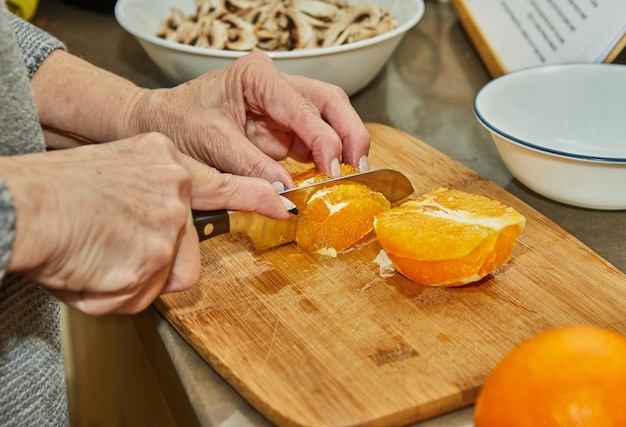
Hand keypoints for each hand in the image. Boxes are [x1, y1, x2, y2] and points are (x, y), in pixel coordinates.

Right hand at [2, 133, 291, 314]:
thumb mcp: (114, 171)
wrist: (22, 206)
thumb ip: (149, 196)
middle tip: (122, 251)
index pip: (223, 180)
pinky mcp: (157, 256)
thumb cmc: (54, 193)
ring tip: (98, 256)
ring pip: (168, 275)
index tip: (281, 202)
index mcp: (162, 158)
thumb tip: (161, 231)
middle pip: (188, 248)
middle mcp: (174, 187)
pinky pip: (140, 295)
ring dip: (134, 278)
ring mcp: (169, 222)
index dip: (255, 196)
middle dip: (158, 262)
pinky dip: (112, 293)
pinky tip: (90, 268)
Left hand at [130, 52, 369, 185]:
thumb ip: (252, 167)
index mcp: (258, 76)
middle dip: (349, 134)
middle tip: (359, 168)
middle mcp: (275, 87)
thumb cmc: (176, 121)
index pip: (305, 105)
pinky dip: (326, 160)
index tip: (334, 168)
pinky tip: (332, 178)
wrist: (157, 124)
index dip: (325, 138)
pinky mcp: (281, 130)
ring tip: (352, 177)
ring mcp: (281, 108)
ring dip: (343, 148)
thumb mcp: (212, 143)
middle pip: (330, 103)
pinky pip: (314, 143)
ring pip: (329, 121)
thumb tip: (287, 192)